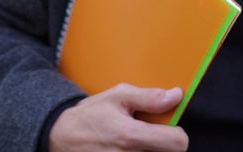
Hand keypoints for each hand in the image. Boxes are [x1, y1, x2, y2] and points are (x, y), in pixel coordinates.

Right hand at [47, 84, 189, 151]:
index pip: (178, 144)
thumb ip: (149, 97)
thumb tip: (176, 96)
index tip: (171, 128)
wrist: (63, 136)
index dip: (179, 134)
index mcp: (132, 136)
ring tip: (135, 140)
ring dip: (151, 149)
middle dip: (164, 143)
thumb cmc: (91, 115)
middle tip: (149, 132)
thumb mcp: (117, 96)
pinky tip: (128, 147)